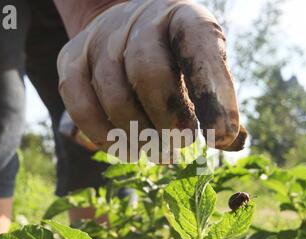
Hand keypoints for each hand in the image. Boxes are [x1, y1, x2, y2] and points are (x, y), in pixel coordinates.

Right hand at [57, 0, 246, 153]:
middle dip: (168, 121)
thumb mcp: (202, 66)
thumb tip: (234, 143)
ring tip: (158, 153)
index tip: (222, 137)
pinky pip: (81, 105)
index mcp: (184, 18)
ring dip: (138, 135)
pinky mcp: (71, 59)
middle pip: (149, 73)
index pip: (200, 50)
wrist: (125, 28)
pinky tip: (126, 149)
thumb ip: (217, 101)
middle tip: (180, 147)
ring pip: (115, 95)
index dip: (213, 96)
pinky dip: (104, 136)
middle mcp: (140, 20)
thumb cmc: (174, 57)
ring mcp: (101, 38)